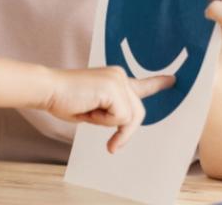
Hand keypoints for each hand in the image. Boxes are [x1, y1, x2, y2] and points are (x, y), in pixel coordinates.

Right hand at [44, 67, 173, 153]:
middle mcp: (120, 76)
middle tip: (111, 145)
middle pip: (137, 113)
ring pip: (129, 117)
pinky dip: (103, 121)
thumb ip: (111, 111)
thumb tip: (126, 121)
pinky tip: (88, 109)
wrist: (48, 89)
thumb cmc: (64, 99)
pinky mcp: (114, 89)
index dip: (157, 84)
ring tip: (88, 112)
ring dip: (107, 123)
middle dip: (125, 132)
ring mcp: (118, 81)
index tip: (173, 80)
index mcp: (114, 79)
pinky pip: (120, 118)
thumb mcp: (94, 109)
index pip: (141, 84)